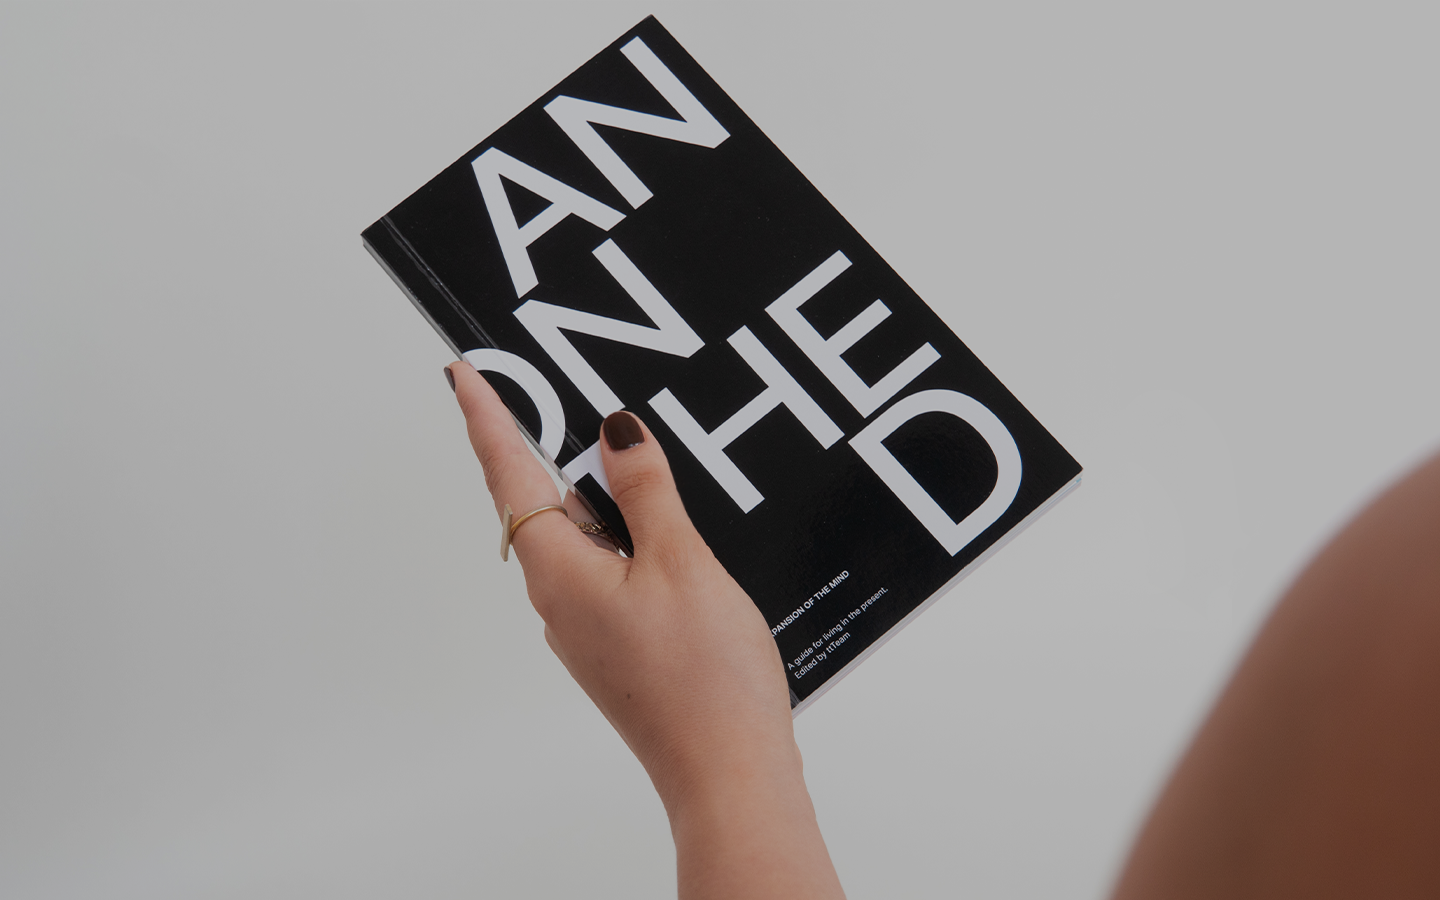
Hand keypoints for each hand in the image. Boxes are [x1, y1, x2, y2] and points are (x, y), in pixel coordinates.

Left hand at [446, 361, 844, 899]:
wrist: (728, 773)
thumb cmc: (705, 682)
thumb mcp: (681, 563)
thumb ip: (645, 491)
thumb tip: (615, 432)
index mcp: (561, 572)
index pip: (508, 475)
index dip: (486, 417)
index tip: (462, 373)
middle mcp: (559, 600)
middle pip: (539, 502)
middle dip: (541, 445)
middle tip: (546, 388)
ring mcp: (586, 626)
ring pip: (577, 536)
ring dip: (592, 491)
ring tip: (625, 450)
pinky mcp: (615, 643)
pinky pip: (604, 567)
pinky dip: (620, 532)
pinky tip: (658, 522)